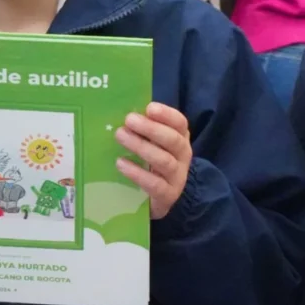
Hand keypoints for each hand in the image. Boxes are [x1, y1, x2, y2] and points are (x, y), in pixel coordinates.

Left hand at [115, 103, 191, 219]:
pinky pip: (155, 184)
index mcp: (181, 137)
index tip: (149, 107)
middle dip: (151, 128)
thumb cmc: (152, 162)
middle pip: (173, 140)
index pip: (180, 123)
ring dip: (141, 147)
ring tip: (120, 136)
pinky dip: (137, 173)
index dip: (166, 114)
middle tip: (129, 120)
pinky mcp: (168, 196)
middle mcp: (183, 155)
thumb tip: (123, 113)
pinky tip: (121, 163)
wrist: (159, 197)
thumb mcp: (153, 143)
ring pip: (164, 160)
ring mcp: (177, 177)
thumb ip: (143, 129)